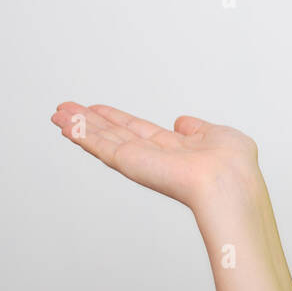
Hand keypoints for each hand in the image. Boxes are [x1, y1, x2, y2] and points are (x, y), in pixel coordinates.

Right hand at [49, 102, 260, 214]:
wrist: (229, 182)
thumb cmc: (234, 166)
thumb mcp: (220, 136)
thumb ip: (199, 129)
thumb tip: (182, 122)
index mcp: (176, 150)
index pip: (138, 130)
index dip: (116, 119)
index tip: (96, 109)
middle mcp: (154, 156)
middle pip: (113, 134)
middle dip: (89, 121)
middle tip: (64, 108)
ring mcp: (140, 160)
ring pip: (102, 139)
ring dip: (78, 125)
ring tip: (57, 112)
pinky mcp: (130, 162)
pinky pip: (100, 146)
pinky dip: (81, 134)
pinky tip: (65, 124)